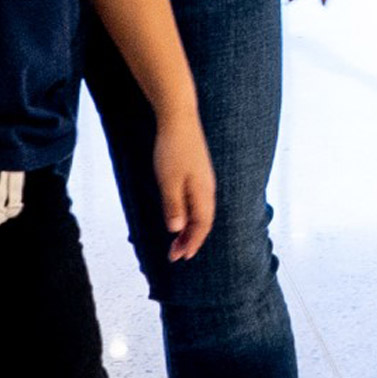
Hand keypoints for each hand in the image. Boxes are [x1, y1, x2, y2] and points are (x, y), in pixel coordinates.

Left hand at [150, 108, 215, 260]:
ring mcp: (205, 181)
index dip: (191, 243)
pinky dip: (191, 215)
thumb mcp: (168, 181)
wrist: (179, 120)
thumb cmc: (173, 150)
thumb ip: (173, 206)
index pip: (201, 225)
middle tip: (175, 254)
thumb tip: (176, 229)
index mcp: (203, 193)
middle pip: (203, 221)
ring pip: (201, 212)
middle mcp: (208, 189)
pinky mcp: (199, 174)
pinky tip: (182, 216)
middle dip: (190, 240)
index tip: (180, 257)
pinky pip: (198, 202)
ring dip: (190, 229)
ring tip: (177, 240)